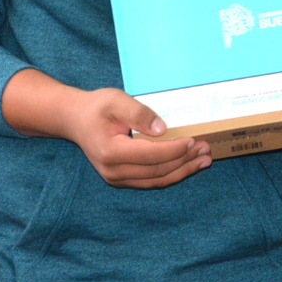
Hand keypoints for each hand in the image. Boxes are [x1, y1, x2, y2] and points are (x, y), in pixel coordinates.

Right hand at [1, 69, 211, 187]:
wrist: (74, 120)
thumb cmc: (95, 107)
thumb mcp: (115, 100)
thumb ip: (139, 113)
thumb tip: (164, 130)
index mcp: (111, 152)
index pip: (151, 155)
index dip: (175, 149)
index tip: (194, 140)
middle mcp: (114, 171)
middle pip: (158, 171)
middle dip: (185, 161)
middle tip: (207, 149)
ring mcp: (118, 179)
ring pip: (157, 180)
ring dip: (183, 171)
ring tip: (205, 161)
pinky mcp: (123, 180)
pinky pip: (152, 181)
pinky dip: (172, 174)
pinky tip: (188, 166)